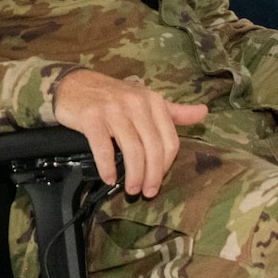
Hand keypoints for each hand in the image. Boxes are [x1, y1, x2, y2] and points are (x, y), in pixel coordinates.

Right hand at [52, 70, 208, 198]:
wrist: (74, 84)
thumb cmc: (113, 96)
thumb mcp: (146, 100)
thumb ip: (174, 111)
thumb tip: (203, 112)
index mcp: (153, 101)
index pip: (169, 140)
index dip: (165, 166)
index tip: (157, 180)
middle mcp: (136, 103)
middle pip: (153, 148)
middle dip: (151, 175)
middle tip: (146, 192)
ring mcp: (113, 109)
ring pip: (132, 150)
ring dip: (133, 175)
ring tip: (130, 189)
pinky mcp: (91, 117)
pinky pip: (104, 148)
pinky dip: (107, 167)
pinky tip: (109, 178)